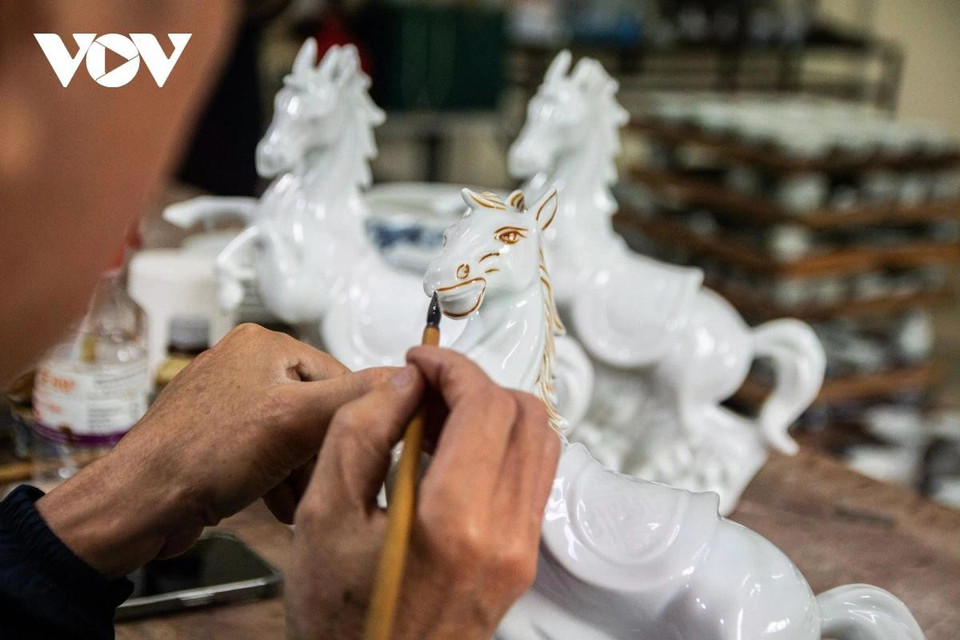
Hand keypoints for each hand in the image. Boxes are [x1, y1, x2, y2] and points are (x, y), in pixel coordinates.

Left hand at [37, 323, 390, 577]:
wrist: (138, 503)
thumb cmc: (205, 455)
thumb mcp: (294, 421)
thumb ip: (356, 395)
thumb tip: (411, 373)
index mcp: (266, 342)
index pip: (343, 376)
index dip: (352, 422)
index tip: (354, 456)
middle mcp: (247, 361)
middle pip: (320, 407)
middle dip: (320, 452)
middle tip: (315, 484)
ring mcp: (230, 396)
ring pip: (296, 433)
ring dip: (302, 470)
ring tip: (292, 499)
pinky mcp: (218, 429)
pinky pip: (269, 448)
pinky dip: (278, 474)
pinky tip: (274, 500)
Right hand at [286, 346, 560, 639]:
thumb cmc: (338, 619)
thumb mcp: (322, 516)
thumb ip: (361, 432)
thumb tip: (405, 383)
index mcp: (454, 523)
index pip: (487, 406)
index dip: (453, 367)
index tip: (421, 360)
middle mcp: (504, 537)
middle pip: (526, 416)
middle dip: (476, 384)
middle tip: (427, 388)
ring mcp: (520, 552)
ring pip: (540, 444)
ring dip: (495, 413)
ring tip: (439, 419)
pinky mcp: (521, 562)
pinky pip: (533, 479)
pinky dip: (503, 447)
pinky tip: (454, 456)